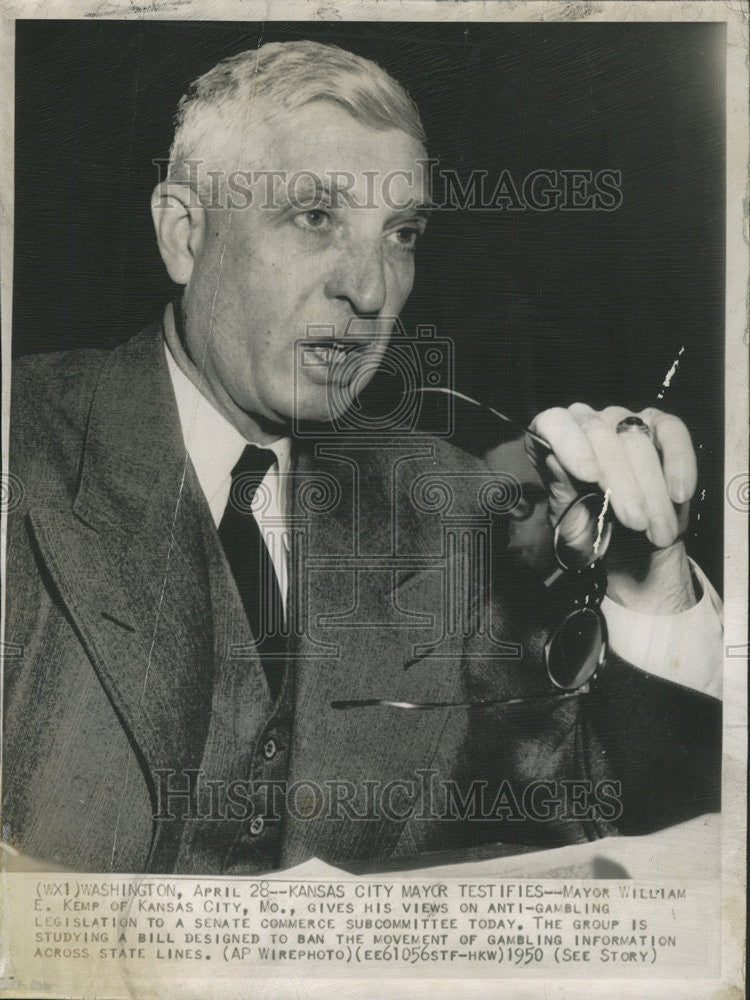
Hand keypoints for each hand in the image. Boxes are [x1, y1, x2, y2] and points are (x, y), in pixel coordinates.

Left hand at [528, 404, 697, 612]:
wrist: (622, 548)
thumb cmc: (587, 530)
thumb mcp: (568, 522)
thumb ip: (561, 493)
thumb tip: (554, 461)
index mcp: (551, 439)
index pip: (553, 423)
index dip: (571, 446)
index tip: (590, 477)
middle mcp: (585, 422)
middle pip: (599, 435)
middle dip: (621, 483)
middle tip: (635, 523)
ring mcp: (622, 420)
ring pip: (637, 441)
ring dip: (652, 490)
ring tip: (659, 530)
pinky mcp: (659, 426)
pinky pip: (671, 431)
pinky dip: (679, 462)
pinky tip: (680, 495)